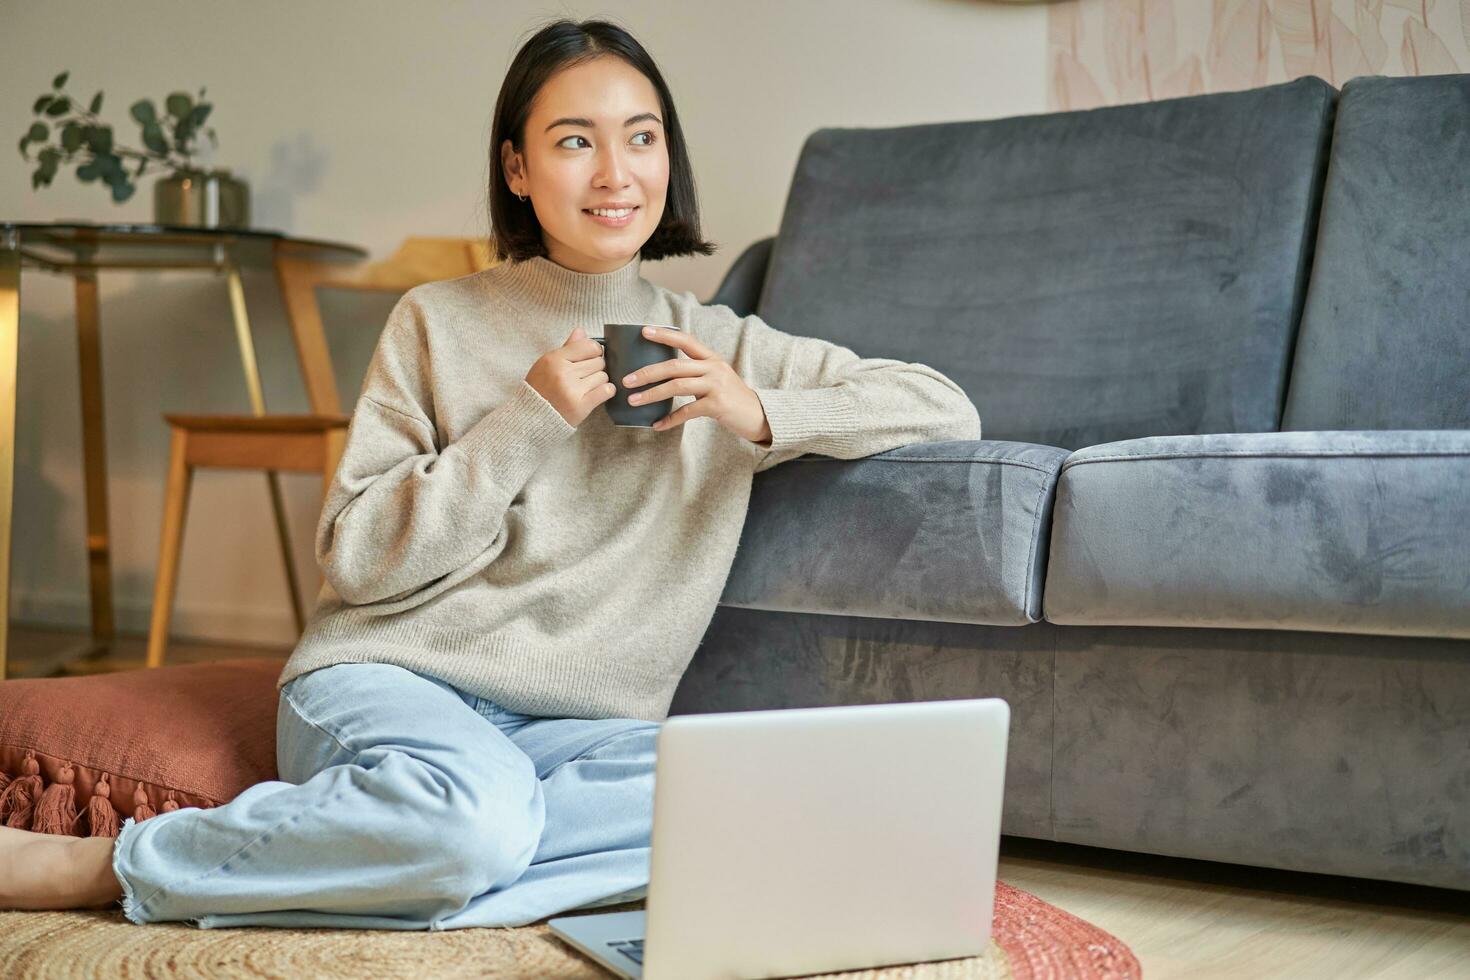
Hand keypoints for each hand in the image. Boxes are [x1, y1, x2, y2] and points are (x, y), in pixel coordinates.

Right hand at [524, 327, 615, 425]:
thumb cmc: (540, 389)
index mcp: (554, 359)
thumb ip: (567, 348)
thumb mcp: (547, 364)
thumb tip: (581, 331)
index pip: (589, 346)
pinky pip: (606, 391)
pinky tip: (598, 393)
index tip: (589, 359)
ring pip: (603, 376)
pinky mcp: (581, 406)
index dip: (593, 352)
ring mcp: (572, 390)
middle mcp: (564, 373)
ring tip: (586, 387)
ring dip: (599, 381)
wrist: (530, 417)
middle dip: (595, 368)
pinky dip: (606, 391)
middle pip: (598, 361)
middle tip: (585, 376)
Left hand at [622, 326, 771, 444]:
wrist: (759, 416)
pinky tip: (656, 425)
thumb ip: (696, 372)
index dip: (664, 335)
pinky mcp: (717, 405)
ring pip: (677, 386)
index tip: (643, 331)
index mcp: (712, 358)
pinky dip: (669, 419)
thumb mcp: (717, 378)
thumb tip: (664, 373)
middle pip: (674, 365)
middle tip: (626, 380)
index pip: (685, 339)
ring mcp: (716, 386)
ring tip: (634, 400)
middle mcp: (714, 368)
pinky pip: (687, 411)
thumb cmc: (732, 398)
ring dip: (652, 394)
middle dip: (647, 372)